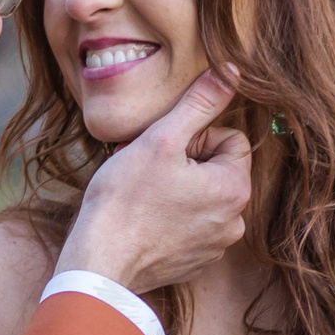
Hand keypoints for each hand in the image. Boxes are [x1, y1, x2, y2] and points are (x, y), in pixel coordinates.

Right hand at [56, 66, 252, 294]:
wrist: (100, 262)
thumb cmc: (126, 199)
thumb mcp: (162, 138)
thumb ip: (201, 103)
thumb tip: (233, 71)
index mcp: (234, 188)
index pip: (230, 140)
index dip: (195, 138)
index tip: (165, 151)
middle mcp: (235, 221)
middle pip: (218, 169)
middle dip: (187, 163)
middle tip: (149, 170)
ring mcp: (216, 246)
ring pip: (203, 197)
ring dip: (180, 189)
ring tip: (145, 194)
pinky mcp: (195, 263)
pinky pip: (192, 226)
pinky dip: (173, 218)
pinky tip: (145, 219)